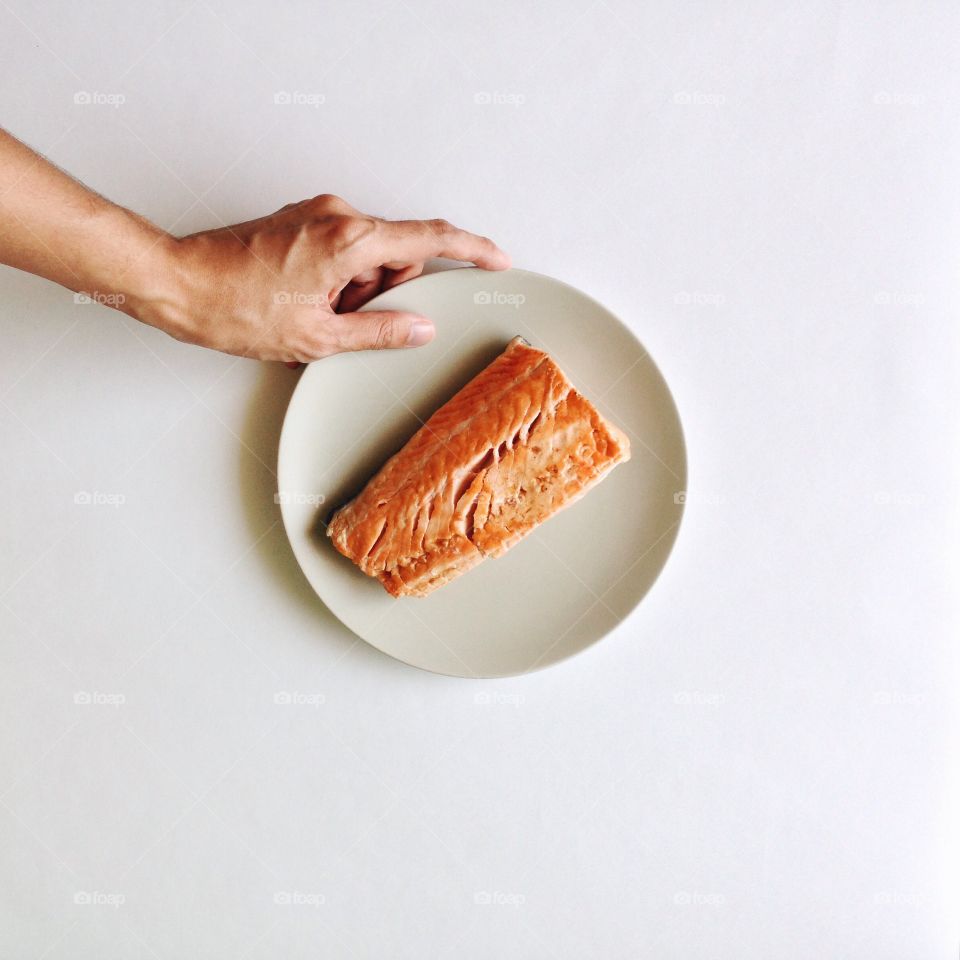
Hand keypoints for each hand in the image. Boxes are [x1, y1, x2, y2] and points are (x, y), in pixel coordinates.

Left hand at [143, 194, 509, 362]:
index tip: (496, 259)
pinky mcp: (300, 221)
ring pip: (367, 255)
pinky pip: (341, 249)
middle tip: (345, 321)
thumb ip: (379, 330)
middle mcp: (337, 215)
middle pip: (396, 252)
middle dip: (385, 291)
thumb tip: (420, 327)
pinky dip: (337, 280)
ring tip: (313, 316)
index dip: (471, 249)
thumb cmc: (236, 308)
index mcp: (350, 239)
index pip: (430, 237)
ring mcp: (316, 214)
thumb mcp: (318, 337)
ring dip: (355, 290)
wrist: (178, 284)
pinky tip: (305, 304)